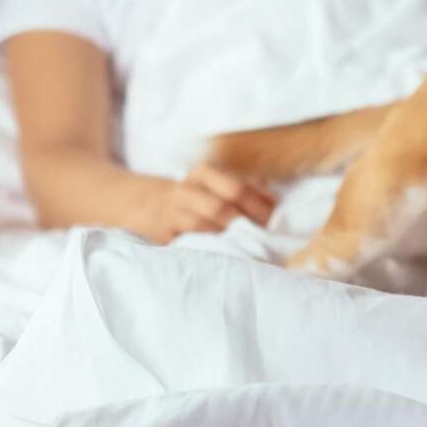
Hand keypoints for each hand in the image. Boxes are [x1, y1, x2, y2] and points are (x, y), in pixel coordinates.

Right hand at [139, 161, 276, 243]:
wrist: (151, 206)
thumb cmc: (199, 196)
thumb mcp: (220, 183)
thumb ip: (249, 187)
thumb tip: (275, 201)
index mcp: (204, 173)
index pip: (237, 188)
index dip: (259, 206)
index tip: (276, 221)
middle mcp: (186, 190)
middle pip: (222, 208)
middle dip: (247, 224)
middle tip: (267, 237)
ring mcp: (173, 213)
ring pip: (204, 227)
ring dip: (229, 238)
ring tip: (251, 247)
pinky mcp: (164, 235)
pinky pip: (190, 243)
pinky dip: (211, 248)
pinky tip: (228, 254)